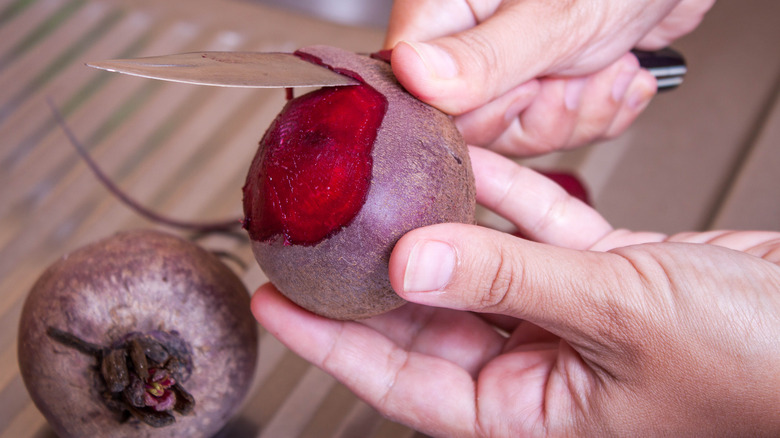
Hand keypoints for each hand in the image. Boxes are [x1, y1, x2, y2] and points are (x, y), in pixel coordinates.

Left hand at [252, 147, 779, 436]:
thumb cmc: (760, 362)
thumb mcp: (617, 314)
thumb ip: (507, 282)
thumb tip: (412, 263)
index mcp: (532, 414)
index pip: (401, 381)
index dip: (332, 342)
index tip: (278, 302)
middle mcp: (542, 371)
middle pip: (429, 320)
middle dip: (370, 277)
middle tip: (313, 238)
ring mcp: (570, 321)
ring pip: (480, 269)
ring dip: (438, 226)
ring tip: (379, 191)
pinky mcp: (603, 277)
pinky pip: (534, 233)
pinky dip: (505, 197)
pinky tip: (468, 163)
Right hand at [384, 0, 714, 154]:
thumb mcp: (553, 15)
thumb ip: (484, 56)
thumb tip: (413, 74)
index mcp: (445, 7)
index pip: (420, 90)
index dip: (478, 108)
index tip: (525, 89)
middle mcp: (466, 39)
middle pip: (470, 123)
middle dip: (538, 113)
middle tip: (571, 75)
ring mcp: (505, 64)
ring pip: (515, 131)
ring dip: (576, 112)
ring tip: (607, 65)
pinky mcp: (541, 82)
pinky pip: (552, 129)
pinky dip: (595, 113)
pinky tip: (618, 72)